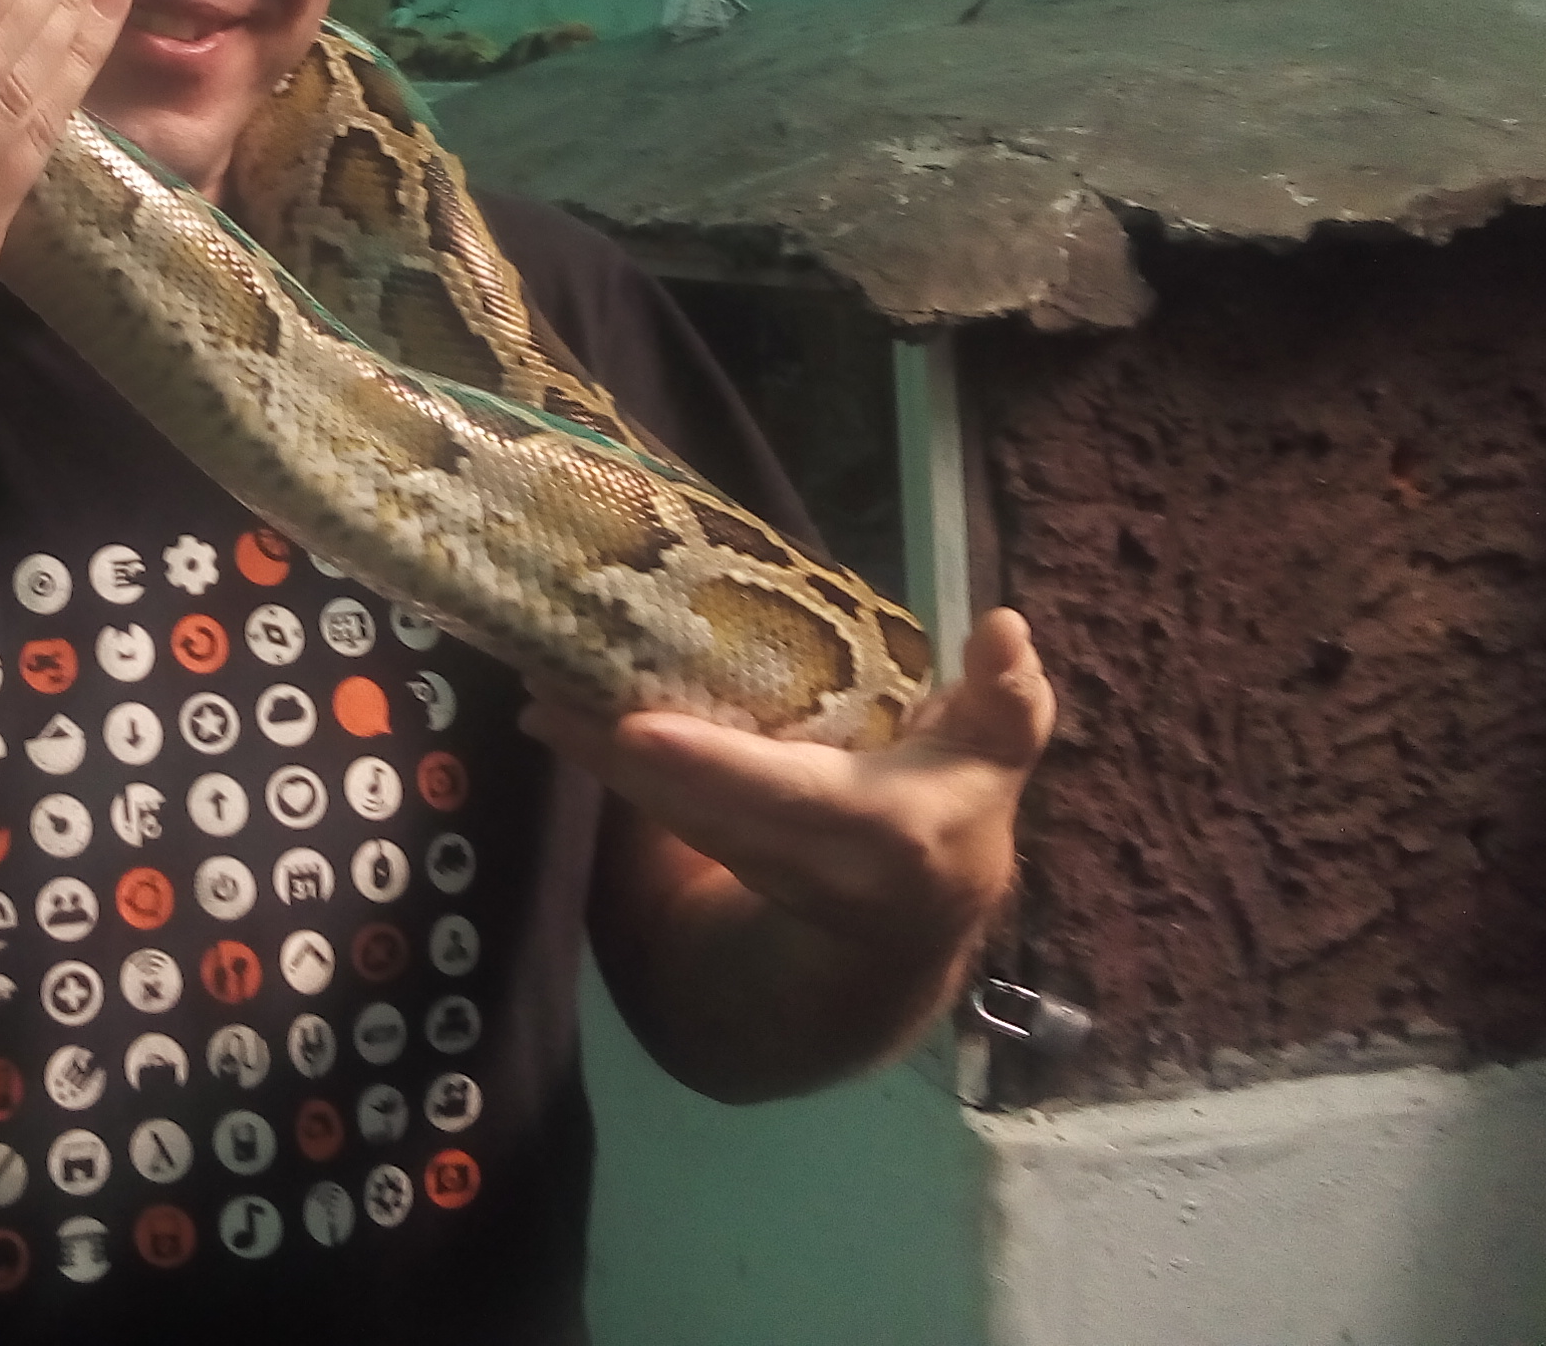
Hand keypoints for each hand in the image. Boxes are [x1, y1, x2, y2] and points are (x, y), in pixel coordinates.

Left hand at [525, 608, 1055, 962]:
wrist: (911, 919)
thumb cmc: (951, 807)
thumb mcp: (993, 759)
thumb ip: (1005, 701)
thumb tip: (1007, 627)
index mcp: (882, 830)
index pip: (788, 797)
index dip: (715, 767)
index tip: (639, 729)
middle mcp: (808, 862)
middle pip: (699, 809)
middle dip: (621, 758)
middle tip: (549, 691)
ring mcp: (757, 869)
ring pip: (666, 813)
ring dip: (597, 760)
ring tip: (538, 694)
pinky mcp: (720, 860)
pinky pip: (658, 815)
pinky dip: (606, 768)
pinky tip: (552, 714)